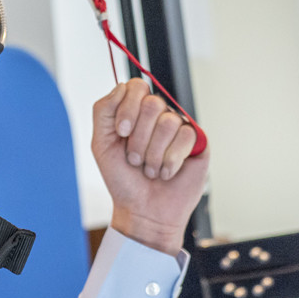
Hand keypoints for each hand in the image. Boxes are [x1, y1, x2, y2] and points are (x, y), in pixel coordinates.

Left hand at [91, 78, 208, 255]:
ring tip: (150, 169)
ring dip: (153, 153)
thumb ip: (103, 111)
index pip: (136, 86)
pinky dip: (170, 160)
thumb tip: (121, 86)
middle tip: (135, 159)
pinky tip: (166, 173)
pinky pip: (185, 136)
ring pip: (168, 122)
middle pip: (152, 103)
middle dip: (139, 138)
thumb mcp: (101, 144)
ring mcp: (178, 128)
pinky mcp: (196, 142)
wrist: (142, 211)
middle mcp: (158, 116)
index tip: (122, 133)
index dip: (128, 108)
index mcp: (135, 112)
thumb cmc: (123, 180)